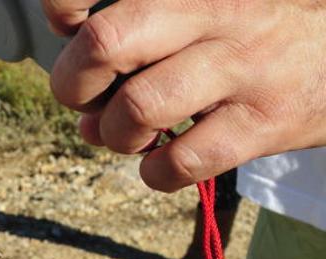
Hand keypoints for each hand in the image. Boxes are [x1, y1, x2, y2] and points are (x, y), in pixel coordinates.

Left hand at [42, 0, 325, 191]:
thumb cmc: (245, 34)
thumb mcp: (193, 12)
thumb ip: (132, 38)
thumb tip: (79, 103)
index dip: (63, 8)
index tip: (69, 26)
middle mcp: (214, 11)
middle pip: (104, 43)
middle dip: (73, 82)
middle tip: (86, 98)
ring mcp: (241, 66)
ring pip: (137, 108)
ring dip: (116, 134)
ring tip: (132, 133)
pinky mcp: (264, 122)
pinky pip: (182, 161)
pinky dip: (156, 173)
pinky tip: (163, 163)